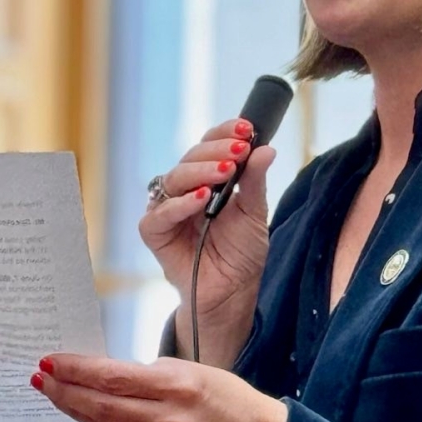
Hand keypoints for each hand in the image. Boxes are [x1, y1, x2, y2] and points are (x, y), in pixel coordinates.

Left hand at [33, 353, 287, 421]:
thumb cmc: (223, 398)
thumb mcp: (190, 372)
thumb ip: (147, 376)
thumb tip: (98, 375)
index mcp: (178, 387)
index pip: (113, 378)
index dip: (76, 370)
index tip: (49, 361)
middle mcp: (170, 420)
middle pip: (102, 406)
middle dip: (65, 391)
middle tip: (40, 378)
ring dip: (76, 412)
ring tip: (55, 395)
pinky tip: (87, 417)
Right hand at [139, 118, 275, 368]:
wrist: (232, 293)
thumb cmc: (240, 254)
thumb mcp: (254, 213)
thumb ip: (255, 182)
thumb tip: (266, 148)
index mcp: (207, 179)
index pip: (210, 146)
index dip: (225, 133)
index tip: (247, 128)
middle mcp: (184, 190)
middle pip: (191, 158)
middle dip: (217, 151)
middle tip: (240, 150)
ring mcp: (167, 210)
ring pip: (174, 178)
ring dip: (201, 172)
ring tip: (226, 173)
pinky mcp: (155, 233)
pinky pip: (160, 213)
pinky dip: (180, 204)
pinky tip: (201, 199)